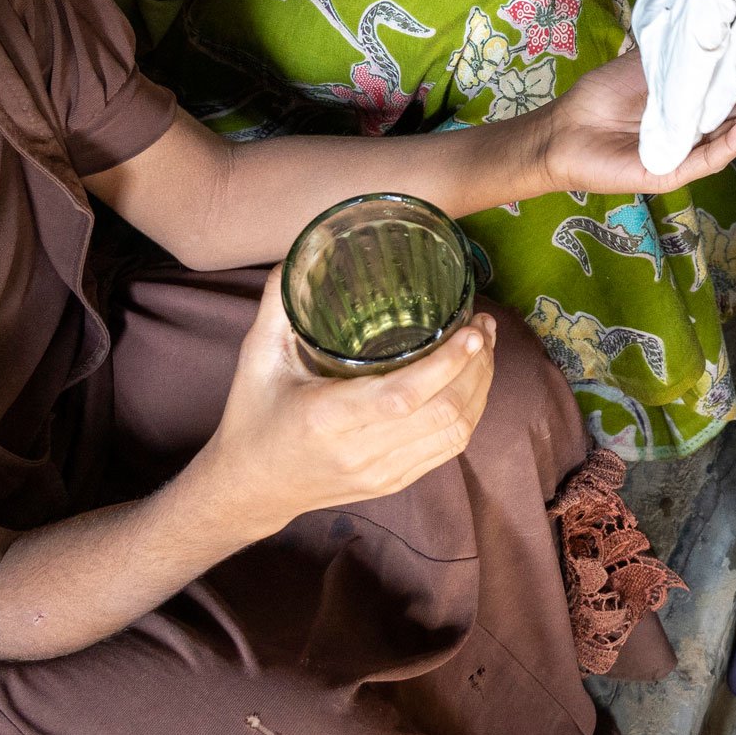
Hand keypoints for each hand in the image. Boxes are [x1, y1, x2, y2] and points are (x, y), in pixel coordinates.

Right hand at [190, 278, 500, 534]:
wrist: (251, 488)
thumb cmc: (253, 414)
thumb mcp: (257, 356)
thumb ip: (280, 302)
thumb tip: (308, 246)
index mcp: (326, 417)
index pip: (402, 396)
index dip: (447, 364)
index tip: (472, 330)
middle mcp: (359, 451)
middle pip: (442, 412)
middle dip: (476, 366)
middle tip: (483, 325)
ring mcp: (381, 472)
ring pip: (454, 433)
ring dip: (481, 387)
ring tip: (484, 347)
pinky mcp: (394, 483)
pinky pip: (449, 450)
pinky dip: (471, 412)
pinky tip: (472, 381)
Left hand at [529, 48, 735, 195]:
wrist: (564, 128)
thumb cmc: (603, 95)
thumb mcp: (649, 62)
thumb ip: (680, 49)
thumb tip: (715, 15)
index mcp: (697, 102)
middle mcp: (701, 127)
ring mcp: (691, 151)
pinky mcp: (675, 171)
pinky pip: (711, 157)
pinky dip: (735, 139)